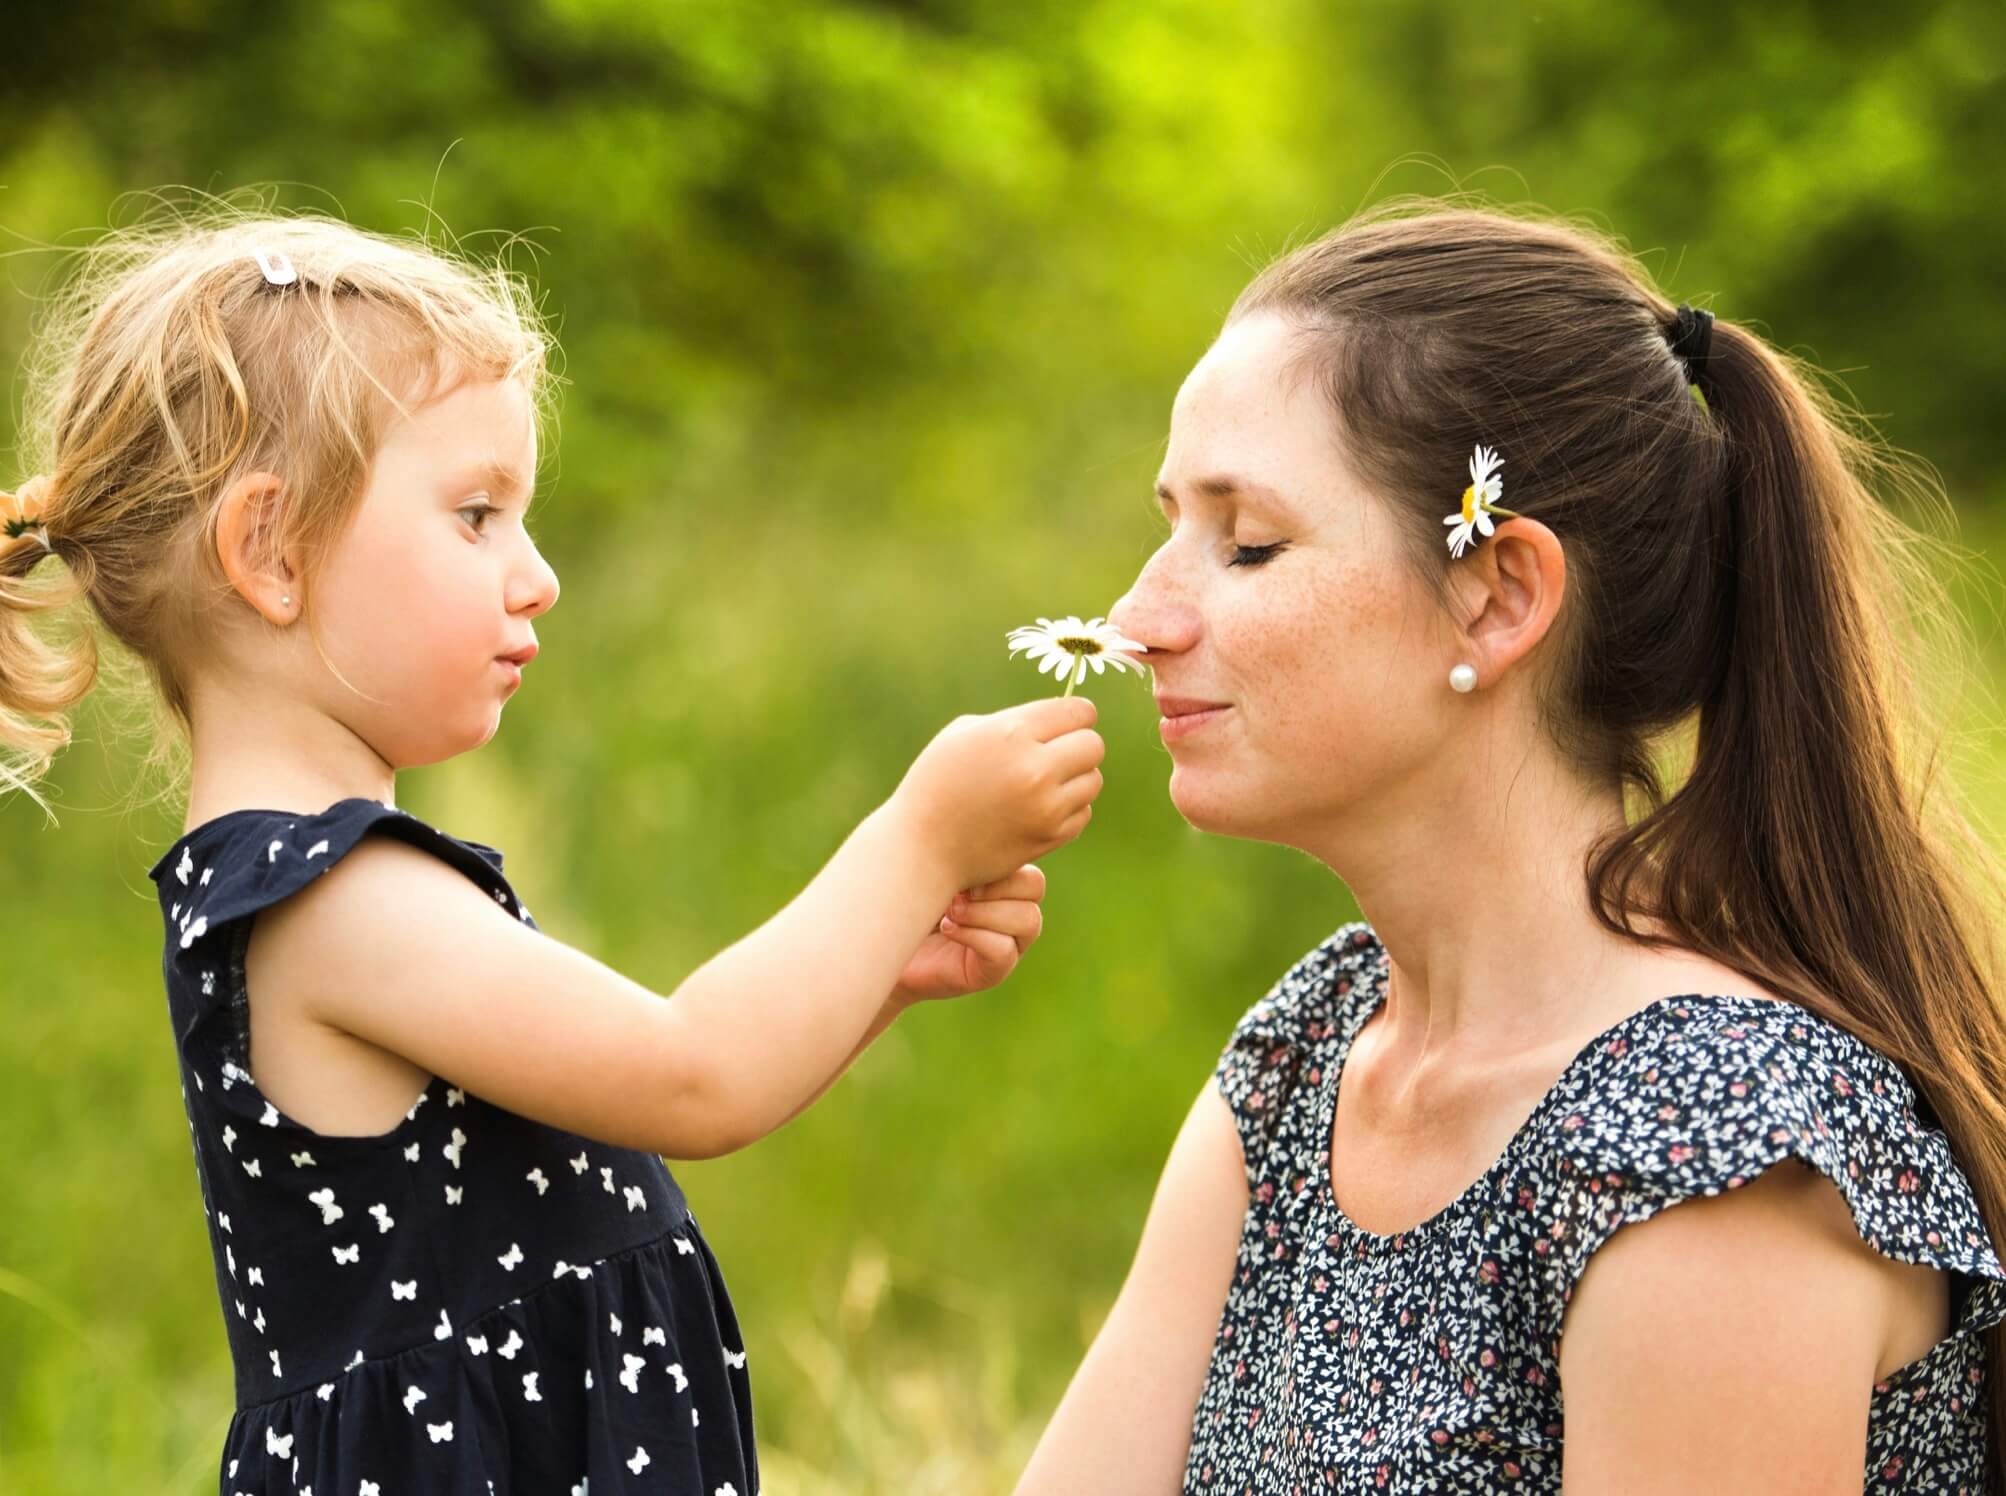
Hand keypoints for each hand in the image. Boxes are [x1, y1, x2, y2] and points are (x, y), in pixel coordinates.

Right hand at [890, 696, 1105, 890]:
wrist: (922, 845)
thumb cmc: (937, 781)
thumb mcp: (965, 733)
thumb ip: (1015, 721)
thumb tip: (1060, 720)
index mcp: (1012, 733)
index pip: (1079, 712)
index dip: (1076, 715)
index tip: (1068, 722)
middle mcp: (1034, 768)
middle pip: (1094, 745)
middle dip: (1078, 746)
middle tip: (1057, 753)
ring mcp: (1045, 806)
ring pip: (1093, 780)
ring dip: (1076, 779)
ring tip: (1046, 782)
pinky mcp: (1049, 836)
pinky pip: (1083, 813)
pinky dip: (1069, 809)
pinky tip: (1040, 808)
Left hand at [892, 864, 1047, 1003]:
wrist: (881, 946)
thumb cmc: (905, 899)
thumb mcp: (935, 868)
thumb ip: (962, 855)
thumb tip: (979, 835)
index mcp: (1005, 882)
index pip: (1030, 868)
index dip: (1003, 867)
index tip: (960, 865)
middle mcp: (1014, 911)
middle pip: (1035, 888)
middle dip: (996, 887)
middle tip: (958, 892)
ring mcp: (1008, 944)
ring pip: (1028, 921)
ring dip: (984, 912)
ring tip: (950, 912)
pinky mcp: (992, 972)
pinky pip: (1004, 951)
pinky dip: (974, 935)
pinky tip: (947, 929)